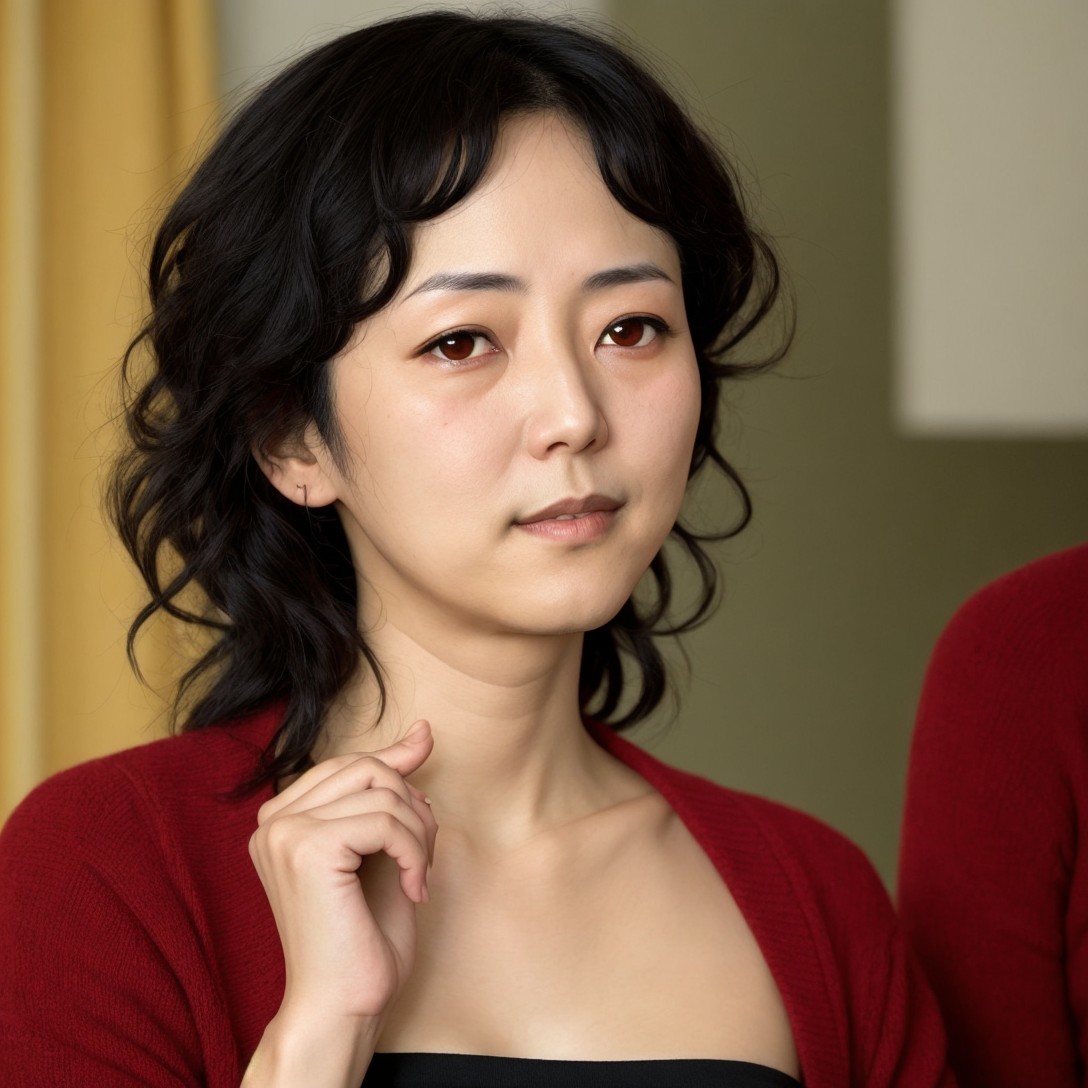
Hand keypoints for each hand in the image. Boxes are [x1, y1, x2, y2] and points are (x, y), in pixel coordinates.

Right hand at [244, 720, 437, 1082]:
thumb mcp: (384, 849)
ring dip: (419, 834)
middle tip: (424, 856)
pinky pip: (386, 821)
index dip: (395, 759)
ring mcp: (284, 831)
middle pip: (367, 768)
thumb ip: (391, 793)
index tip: (426, 742)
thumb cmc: (362, 938)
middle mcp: (273, 819)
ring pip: (383, 793)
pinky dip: (415, 851)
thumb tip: (420, 732)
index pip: (349, 763)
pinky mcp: (306, 848)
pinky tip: (415, 889)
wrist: (342, 1005)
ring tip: (419, 876)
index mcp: (282, 818)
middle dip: (412, 806)